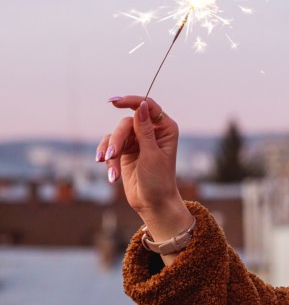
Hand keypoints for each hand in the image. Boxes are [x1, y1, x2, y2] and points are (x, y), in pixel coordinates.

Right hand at [97, 96, 182, 219]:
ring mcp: (137, 140)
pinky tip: (111, 175)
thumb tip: (141, 106)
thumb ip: (144, 130)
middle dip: (117, 139)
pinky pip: (109, 146)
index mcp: (165, 128)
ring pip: (115, 135)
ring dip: (110, 151)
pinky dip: (107, 158)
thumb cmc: (158, 180)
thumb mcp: (151, 154)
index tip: (114, 101)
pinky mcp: (125, 151)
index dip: (131, 101)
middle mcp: (151, 131)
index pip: (148, 106)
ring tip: (110, 168)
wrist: (152, 203)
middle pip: (126, 123)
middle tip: (112, 156)